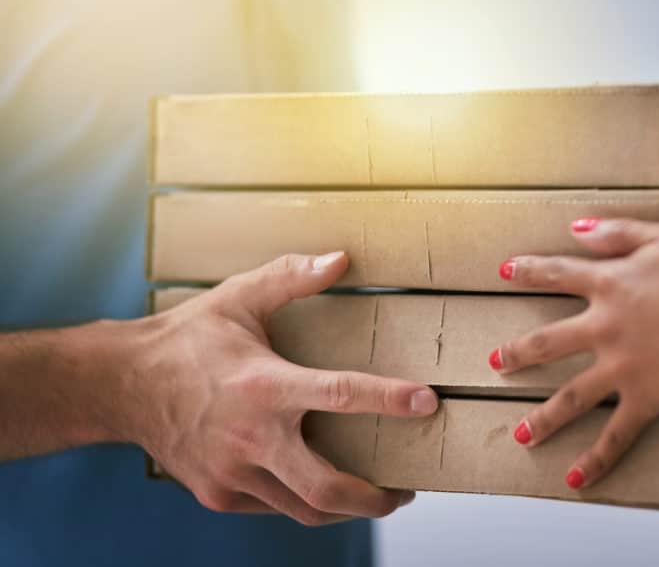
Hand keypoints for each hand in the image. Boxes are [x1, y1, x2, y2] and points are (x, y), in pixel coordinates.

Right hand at [127, 252, 438, 524]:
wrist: (121, 385)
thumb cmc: (186, 339)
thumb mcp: (239, 297)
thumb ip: (291, 276)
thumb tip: (341, 259)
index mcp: (263, 385)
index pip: (340, 394)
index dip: (390, 400)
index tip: (427, 402)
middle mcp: (251, 437)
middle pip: (328, 488)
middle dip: (376, 498)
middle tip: (405, 490)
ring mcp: (233, 473)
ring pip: (304, 510)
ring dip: (346, 509)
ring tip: (375, 495)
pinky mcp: (219, 494)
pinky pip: (275, 507)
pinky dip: (304, 501)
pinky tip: (319, 484)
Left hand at [490, 217, 658, 488]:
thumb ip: (620, 232)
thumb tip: (577, 229)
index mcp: (612, 284)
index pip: (559, 273)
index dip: (530, 270)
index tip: (505, 271)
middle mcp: (606, 328)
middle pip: (548, 342)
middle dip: (518, 353)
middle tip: (495, 362)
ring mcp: (621, 368)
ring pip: (570, 397)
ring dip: (542, 418)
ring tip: (520, 435)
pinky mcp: (645, 400)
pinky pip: (615, 437)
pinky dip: (595, 461)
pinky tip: (575, 480)